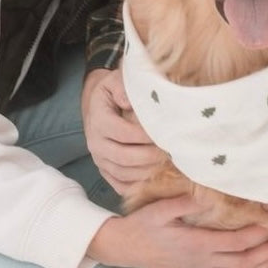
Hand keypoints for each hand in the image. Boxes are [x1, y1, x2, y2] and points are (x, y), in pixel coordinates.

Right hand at [81, 67, 166, 192]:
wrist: (98, 106)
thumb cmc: (114, 92)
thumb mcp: (116, 81)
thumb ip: (122, 87)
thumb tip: (129, 101)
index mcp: (98, 120)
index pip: (124, 133)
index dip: (146, 136)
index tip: (167, 133)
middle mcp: (95, 143)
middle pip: (125, 157)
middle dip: (151, 157)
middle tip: (172, 153)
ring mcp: (99, 160)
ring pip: (124, 174)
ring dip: (148, 172)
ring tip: (169, 166)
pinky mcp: (105, 172)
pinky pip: (121, 185)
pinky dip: (139, 186)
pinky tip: (157, 180)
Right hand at [90, 195, 267, 267]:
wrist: (127, 249)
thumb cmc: (144, 226)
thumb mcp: (159, 209)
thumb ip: (183, 202)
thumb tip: (205, 194)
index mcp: (196, 244)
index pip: (235, 243)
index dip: (257, 236)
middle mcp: (203, 261)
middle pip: (244, 262)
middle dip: (267, 253)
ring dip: (262, 267)